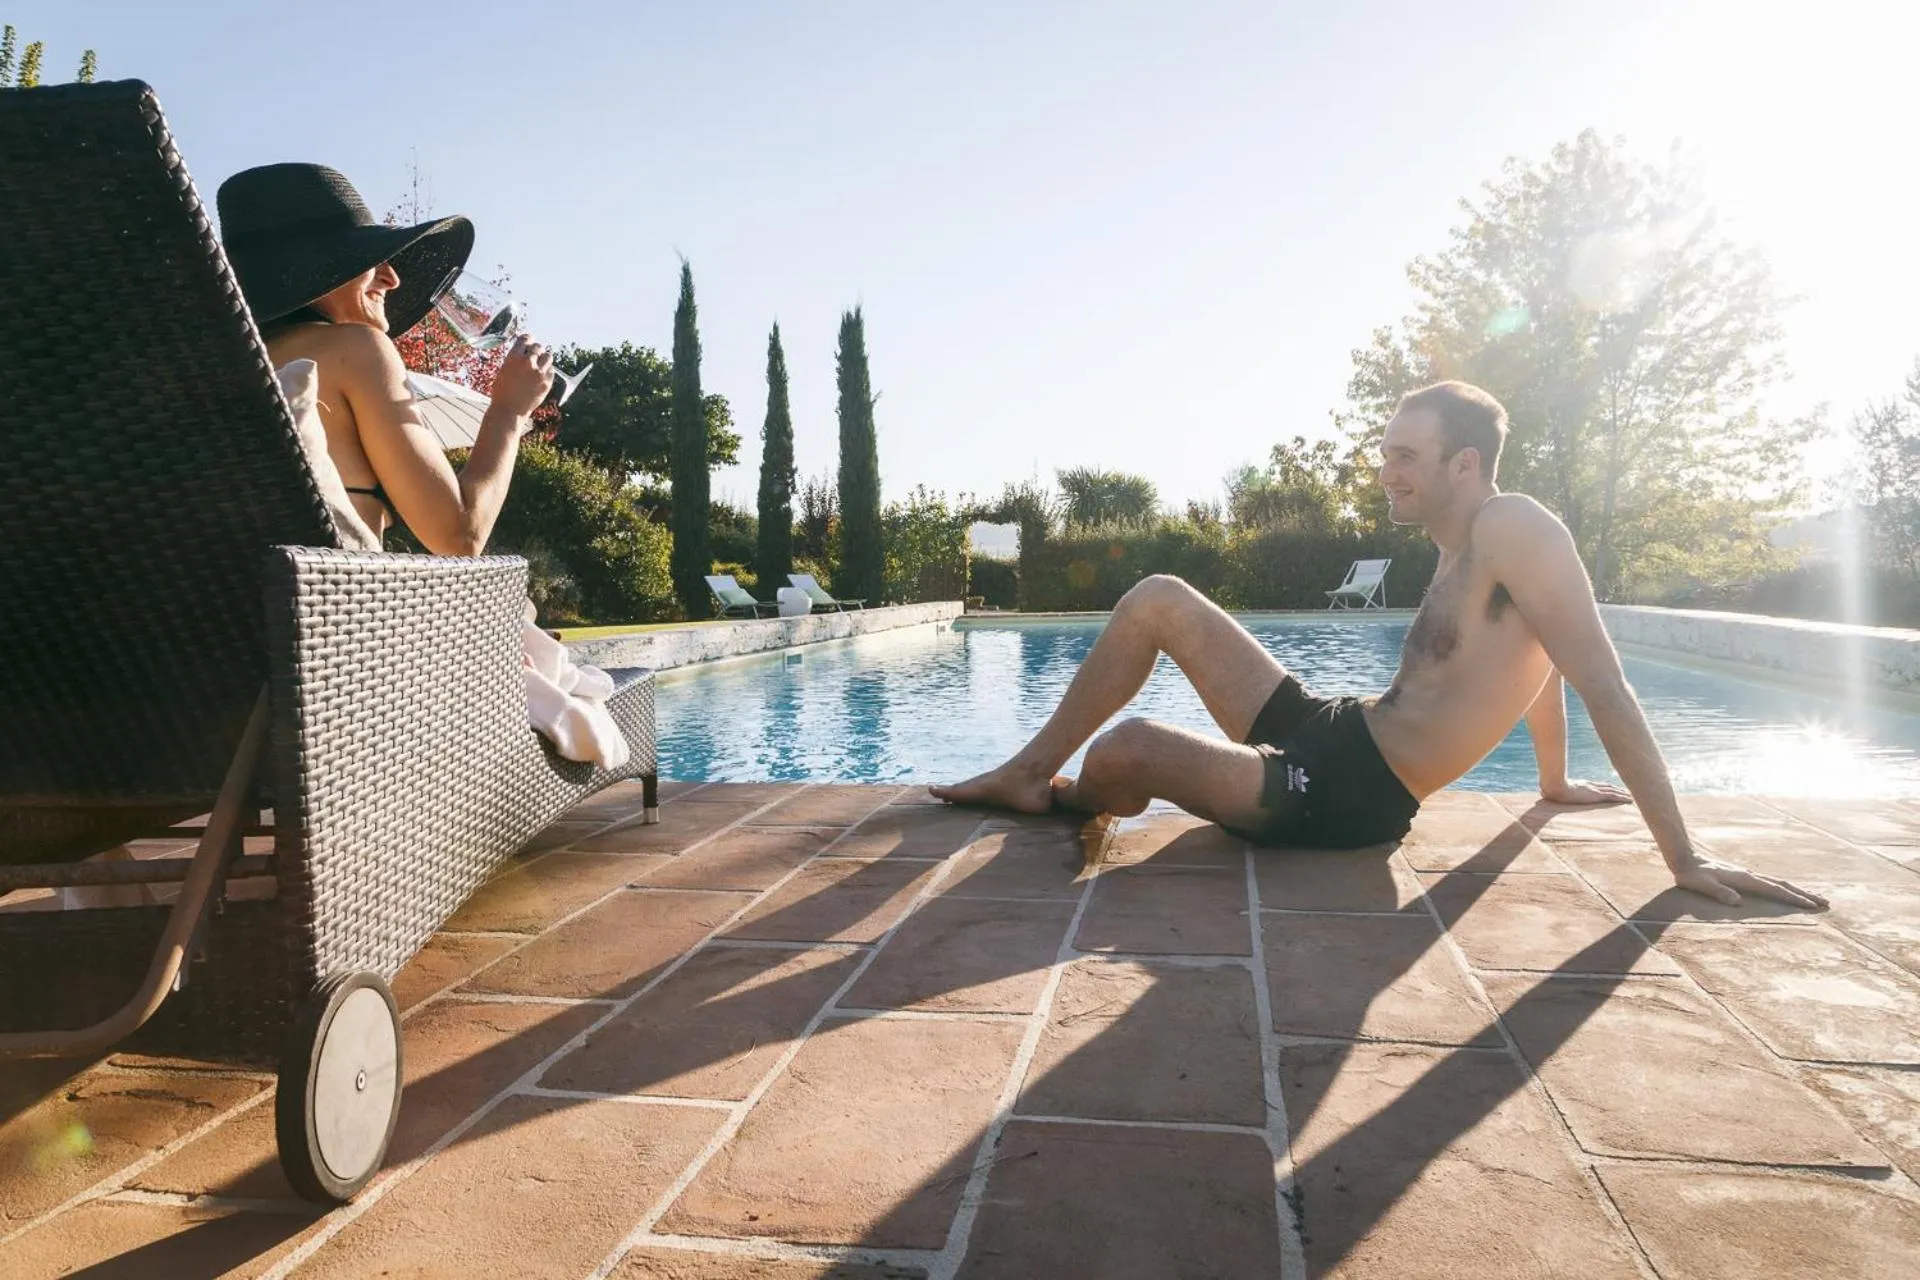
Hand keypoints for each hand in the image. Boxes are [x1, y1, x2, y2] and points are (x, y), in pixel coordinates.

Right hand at [490, 334, 554, 417]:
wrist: (509, 411)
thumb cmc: (502, 392)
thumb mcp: (504, 371)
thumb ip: (514, 360)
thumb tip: (524, 352)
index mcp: (514, 357)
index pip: (525, 340)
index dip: (528, 339)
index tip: (529, 340)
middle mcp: (527, 363)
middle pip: (538, 347)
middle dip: (536, 349)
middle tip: (535, 353)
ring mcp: (539, 373)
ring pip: (548, 356)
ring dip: (544, 358)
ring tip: (540, 363)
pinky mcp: (547, 383)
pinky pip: (551, 370)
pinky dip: (547, 370)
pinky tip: (542, 375)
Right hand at [1541, 778, 1631, 804]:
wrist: (1553, 787)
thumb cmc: (1550, 789)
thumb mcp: (1552, 790)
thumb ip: (1551, 790)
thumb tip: (1542, 791)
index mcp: (1581, 785)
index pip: (1598, 786)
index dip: (1606, 787)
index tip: (1613, 788)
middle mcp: (1590, 786)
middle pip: (1607, 786)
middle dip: (1617, 789)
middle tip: (1628, 791)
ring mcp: (1594, 790)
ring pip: (1613, 791)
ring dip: (1623, 793)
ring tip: (1633, 796)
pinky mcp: (1596, 795)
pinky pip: (1613, 796)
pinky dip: (1623, 797)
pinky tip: (1631, 800)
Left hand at [1672, 859, 1828, 909]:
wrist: (1684, 858)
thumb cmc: (1691, 875)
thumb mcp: (1702, 885)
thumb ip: (1718, 892)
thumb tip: (1737, 902)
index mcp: (1745, 878)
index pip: (1775, 889)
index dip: (1793, 898)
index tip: (1811, 906)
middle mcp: (1750, 875)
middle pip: (1784, 884)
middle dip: (1804, 894)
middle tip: (1825, 903)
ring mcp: (1748, 874)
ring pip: (1778, 882)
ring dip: (1796, 891)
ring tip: (1813, 899)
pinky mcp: (1743, 876)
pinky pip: (1769, 883)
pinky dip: (1783, 888)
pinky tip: (1785, 892)